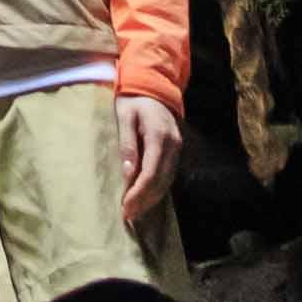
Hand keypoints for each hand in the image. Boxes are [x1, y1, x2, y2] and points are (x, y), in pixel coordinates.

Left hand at [117, 94, 181, 226]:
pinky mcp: (176, 151)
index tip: (125, 208)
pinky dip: (157, 189)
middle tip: (128, 216)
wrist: (154, 85)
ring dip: (152, 199)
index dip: (138, 194)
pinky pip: (168, 175)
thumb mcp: (124, 116)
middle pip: (161, 182)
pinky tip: (146, 198)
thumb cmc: (134, 100)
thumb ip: (127, 144)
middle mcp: (173, 145)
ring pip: (167, 181)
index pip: (150, 173)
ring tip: (135, 212)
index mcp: (159, 136)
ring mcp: (177, 148)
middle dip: (145, 201)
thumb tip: (128, 174)